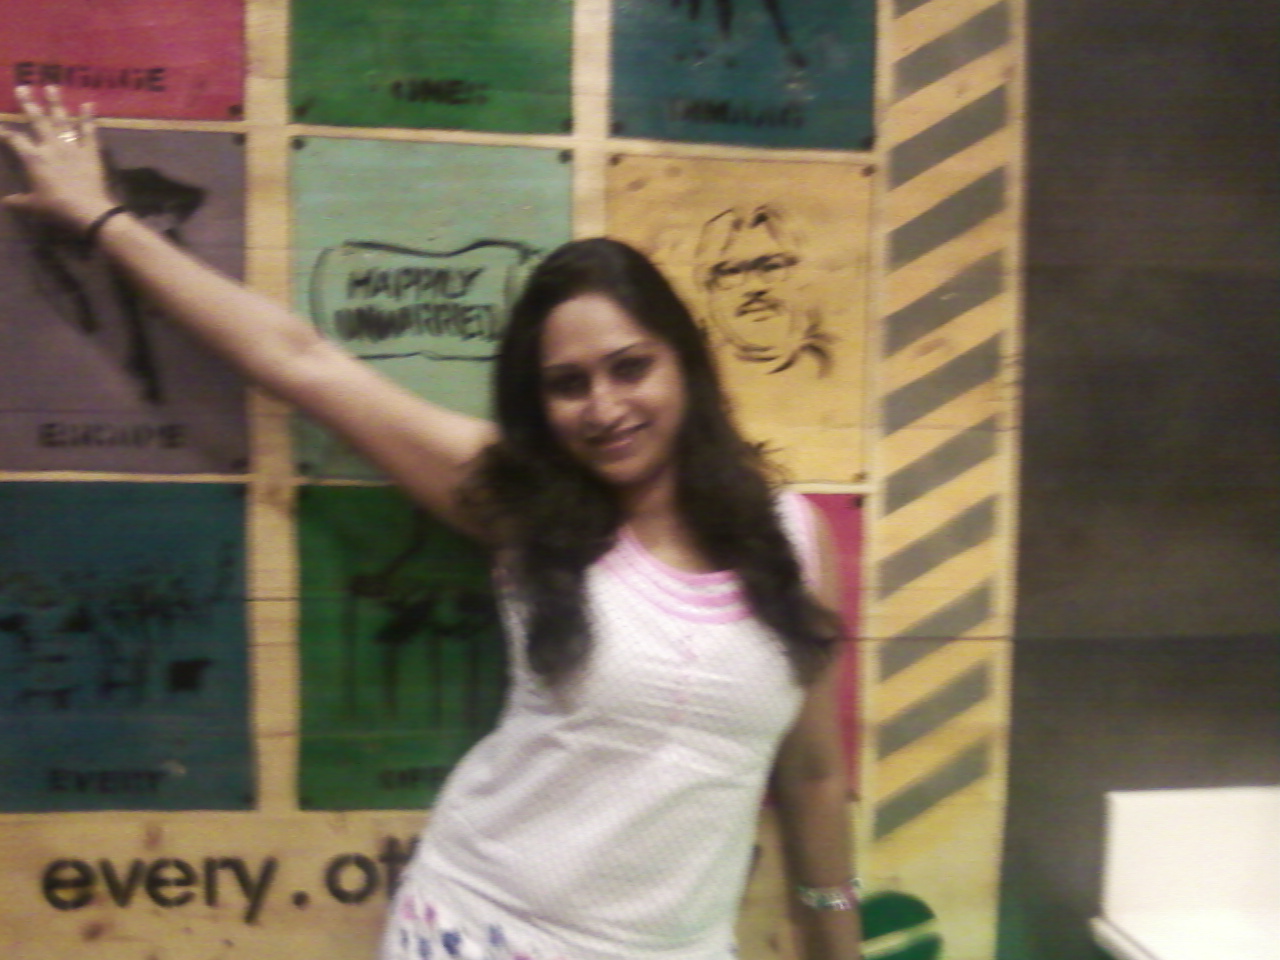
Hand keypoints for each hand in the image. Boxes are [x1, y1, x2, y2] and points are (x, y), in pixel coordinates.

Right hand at [1, 85, 117, 231]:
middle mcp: (50, 146)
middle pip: (37, 120)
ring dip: (56, 103)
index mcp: (33, 158)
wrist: (87, 210)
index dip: (3, 130)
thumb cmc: (56, 207)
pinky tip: (89, 104)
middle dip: (29, 103)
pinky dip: (88, 118)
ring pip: (62, 120)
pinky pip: (89, 132)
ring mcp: (71, 147)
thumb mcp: (33, 205)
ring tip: (52, 87)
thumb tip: (6, 201)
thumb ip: (19, 201)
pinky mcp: (90, 152)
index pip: (14, 139)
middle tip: (23, 87)